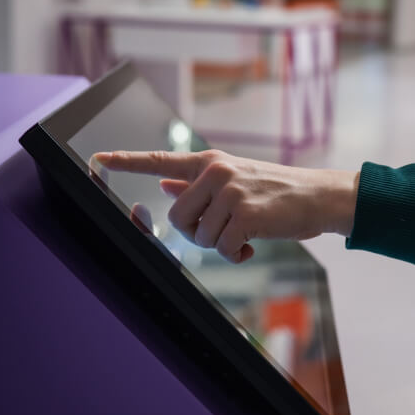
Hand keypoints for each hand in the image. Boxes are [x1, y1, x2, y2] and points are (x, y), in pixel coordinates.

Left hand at [93, 149, 358, 262]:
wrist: (316, 195)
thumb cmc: (274, 191)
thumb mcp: (234, 179)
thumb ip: (197, 184)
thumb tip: (163, 185)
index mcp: (209, 162)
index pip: (159, 160)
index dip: (126, 162)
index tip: (98, 159)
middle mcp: (216, 172)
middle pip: (178, 218)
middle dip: (197, 234)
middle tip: (224, 230)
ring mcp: (231, 191)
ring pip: (200, 237)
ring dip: (221, 245)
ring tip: (245, 234)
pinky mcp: (246, 213)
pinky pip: (223, 248)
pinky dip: (236, 255)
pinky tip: (252, 246)